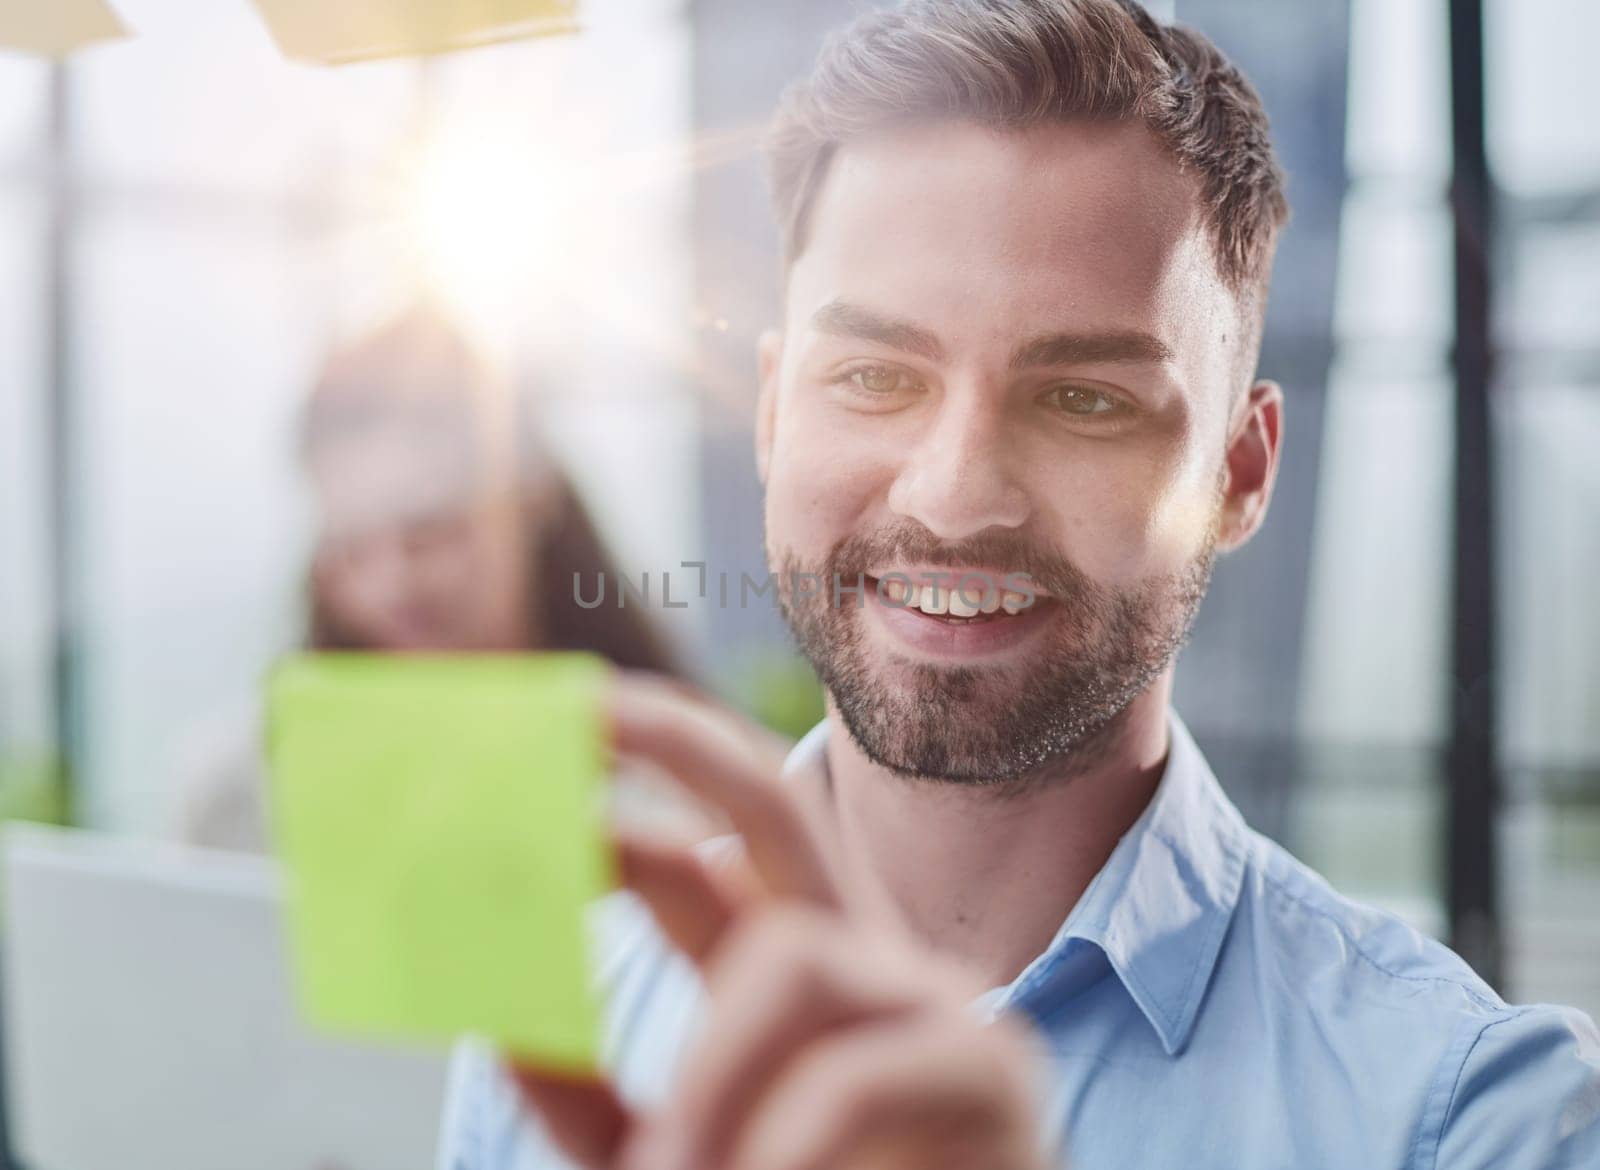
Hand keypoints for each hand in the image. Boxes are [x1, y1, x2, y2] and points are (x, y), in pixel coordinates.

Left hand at [510, 674, 1051, 1169]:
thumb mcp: (662, 1157)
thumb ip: (586, 1103)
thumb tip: (492, 1024)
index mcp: (779, 979)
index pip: (698, 852)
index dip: (609, 811)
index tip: (524, 767)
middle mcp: (856, 962)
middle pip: (777, 805)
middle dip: (678, 741)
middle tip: (577, 702)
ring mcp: (929, 1006)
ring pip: (794, 960)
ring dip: (712, 1077)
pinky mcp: (988, 1077)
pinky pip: (847, 1080)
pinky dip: (775, 1147)